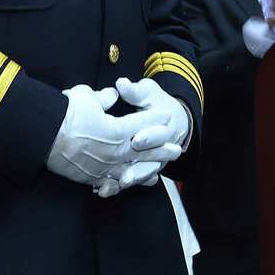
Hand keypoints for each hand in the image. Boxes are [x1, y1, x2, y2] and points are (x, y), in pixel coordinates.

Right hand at [45, 85, 181, 186]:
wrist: (42, 137)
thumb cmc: (64, 113)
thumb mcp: (85, 96)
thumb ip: (103, 98)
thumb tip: (113, 95)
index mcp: (118, 129)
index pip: (143, 123)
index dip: (156, 119)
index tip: (166, 117)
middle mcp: (116, 151)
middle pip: (145, 150)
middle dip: (162, 149)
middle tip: (177, 150)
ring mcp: (105, 167)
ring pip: (133, 170)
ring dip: (149, 169)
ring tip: (160, 171)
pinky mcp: (92, 177)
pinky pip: (113, 182)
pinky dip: (123, 183)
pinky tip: (130, 183)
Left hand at [92, 78, 190, 196]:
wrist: (170, 118)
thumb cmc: (155, 102)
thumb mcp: (147, 93)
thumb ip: (135, 91)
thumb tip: (122, 84)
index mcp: (166, 127)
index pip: (159, 134)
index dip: (148, 136)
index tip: (137, 139)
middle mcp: (161, 148)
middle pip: (153, 161)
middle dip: (139, 168)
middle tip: (125, 175)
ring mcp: (151, 160)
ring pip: (142, 174)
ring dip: (131, 179)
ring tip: (118, 184)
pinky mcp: (139, 168)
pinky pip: (130, 180)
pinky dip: (116, 186)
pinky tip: (104, 190)